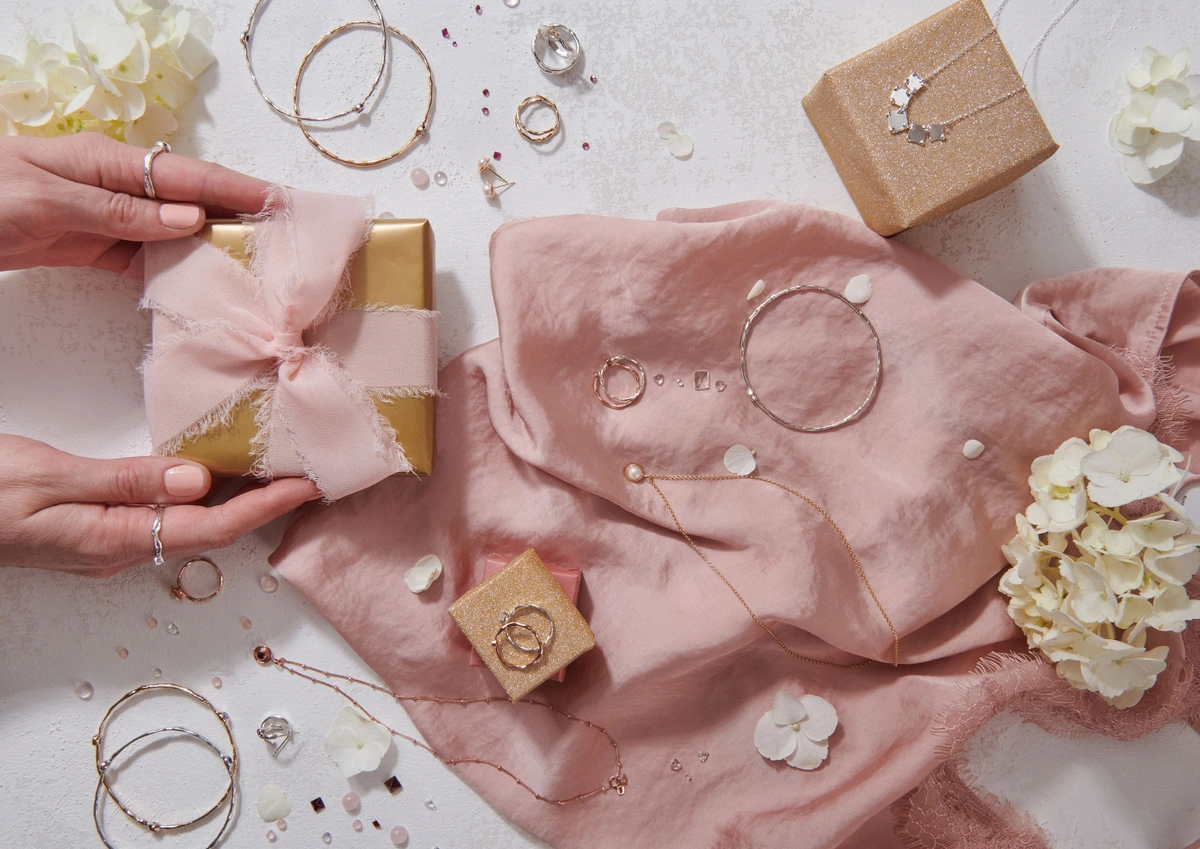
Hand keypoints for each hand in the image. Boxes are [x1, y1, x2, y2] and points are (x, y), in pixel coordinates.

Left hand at [0, 134, 267, 272]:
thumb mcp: (47, 201)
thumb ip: (120, 211)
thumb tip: (191, 218)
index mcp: (107, 163)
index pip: (188, 176)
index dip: (238, 189)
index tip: (282, 204)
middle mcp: (115, 187)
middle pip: (190, 202)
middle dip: (238, 217)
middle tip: (285, 242)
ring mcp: (105, 217)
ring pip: (173, 233)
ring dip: (211, 250)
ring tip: (254, 270)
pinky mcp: (91, 247)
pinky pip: (144, 259)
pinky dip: (174, 272)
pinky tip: (198, 288)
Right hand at [0, 435, 319, 575]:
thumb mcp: (51, 480)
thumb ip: (127, 482)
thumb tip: (198, 482)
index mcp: (115, 539)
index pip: (211, 527)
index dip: (266, 508)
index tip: (309, 484)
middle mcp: (121, 547)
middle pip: (211, 529)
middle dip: (264, 505)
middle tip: (309, 470)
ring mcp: (109, 539)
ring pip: (190, 522)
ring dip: (235, 498)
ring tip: (277, 467)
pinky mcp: (97, 525)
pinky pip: (164, 513)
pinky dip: (199, 491)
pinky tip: (211, 470)